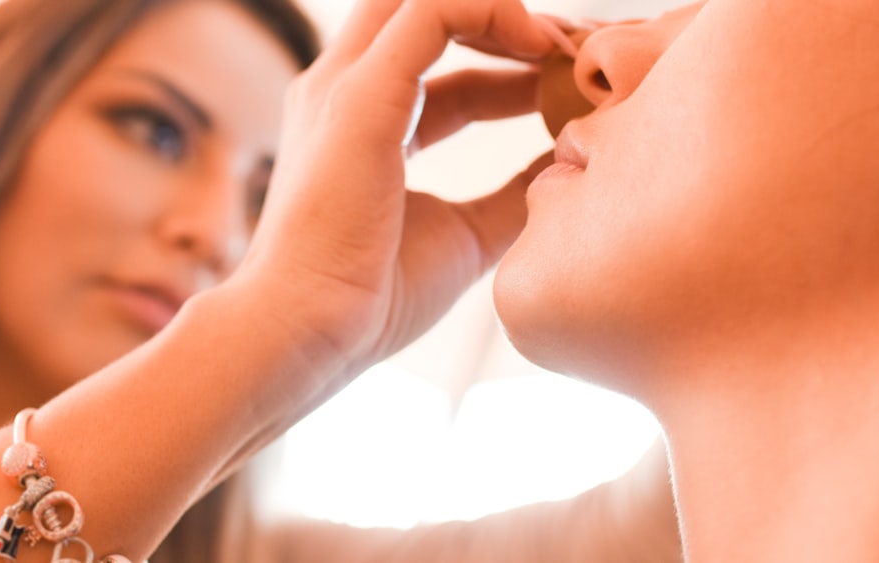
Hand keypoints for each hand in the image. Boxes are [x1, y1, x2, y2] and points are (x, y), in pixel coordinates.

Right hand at [234, 0, 555, 374]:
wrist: (310, 334)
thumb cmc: (372, 298)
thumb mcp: (465, 235)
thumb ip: (510, 195)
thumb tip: (564, 168)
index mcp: (365, 125)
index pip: (444, 67)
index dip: (508, 69)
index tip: (563, 88)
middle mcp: (346, 91)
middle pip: (427, 13)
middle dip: (503, 23)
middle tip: (568, 54)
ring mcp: (345, 86)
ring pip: (426, 0)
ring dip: (503, 12)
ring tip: (562, 46)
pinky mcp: (359, 95)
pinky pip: (432, 12)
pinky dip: (491, 11)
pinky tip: (540, 43)